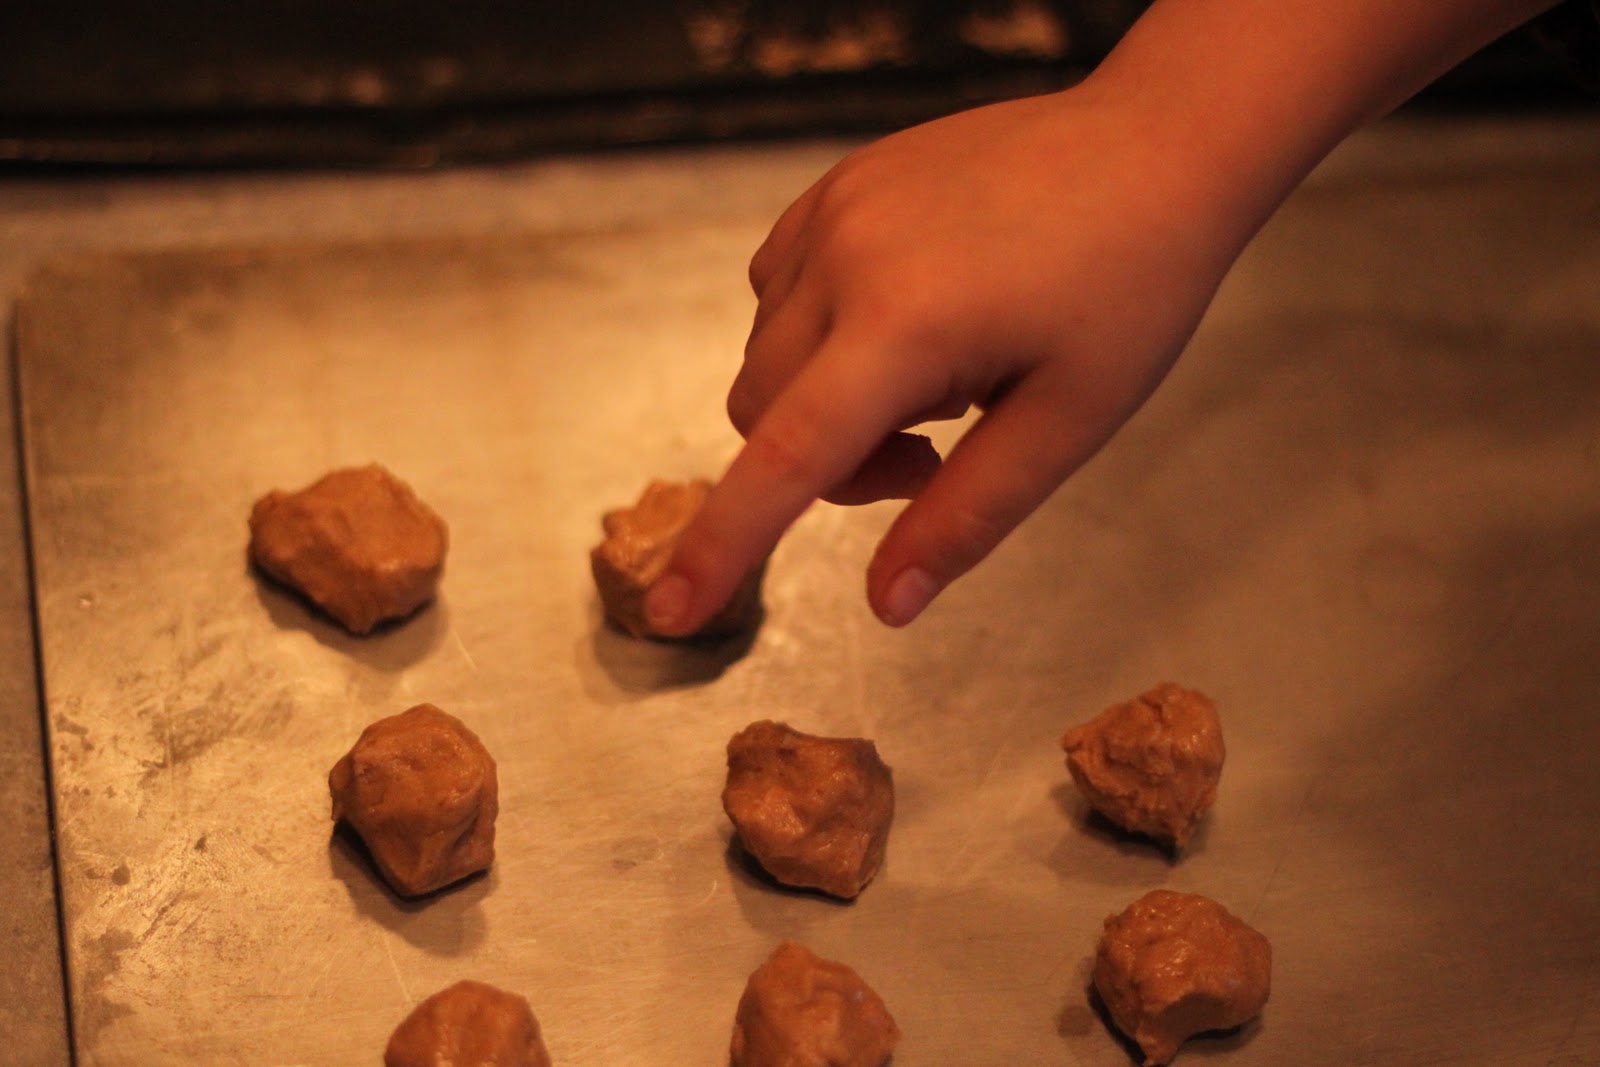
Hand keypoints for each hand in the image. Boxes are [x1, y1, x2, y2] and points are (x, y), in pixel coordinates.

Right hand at [645, 82, 1254, 633]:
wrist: (1154, 146)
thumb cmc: (1132, 284)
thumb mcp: (1067, 423)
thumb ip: (965, 519)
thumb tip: (887, 608)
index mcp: (905, 323)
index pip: (784, 460)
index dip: (722, 547)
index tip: (668, 613)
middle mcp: (844, 257)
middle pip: (760, 413)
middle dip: (827, 462)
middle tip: (934, 447)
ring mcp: (833, 210)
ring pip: (765, 355)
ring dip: (823, 398)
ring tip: (937, 373)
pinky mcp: (836, 185)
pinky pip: (777, 289)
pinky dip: (816, 334)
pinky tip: (904, 319)